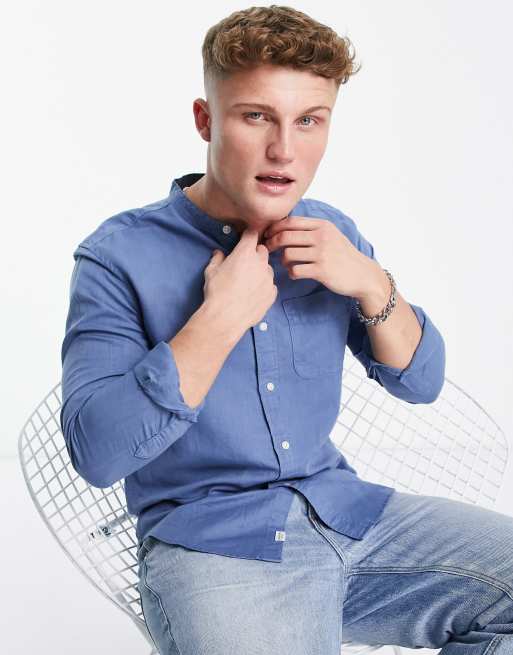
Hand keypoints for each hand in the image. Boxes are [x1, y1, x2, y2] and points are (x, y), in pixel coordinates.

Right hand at [203, 227, 277, 331]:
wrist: (226, 317)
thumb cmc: (216, 292)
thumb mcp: (211, 271)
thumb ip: (217, 259)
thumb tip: (219, 254)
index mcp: (245, 253)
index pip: (252, 234)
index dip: (248, 236)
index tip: (244, 240)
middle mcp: (260, 263)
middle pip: (262, 250)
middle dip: (255, 254)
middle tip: (244, 264)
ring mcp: (269, 279)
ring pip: (267, 268)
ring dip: (260, 271)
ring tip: (248, 283)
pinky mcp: (272, 293)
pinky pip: (270, 285)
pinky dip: (264, 287)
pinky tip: (253, 294)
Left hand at [263, 215, 382, 298]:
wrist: (362, 274)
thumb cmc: (343, 255)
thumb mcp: (331, 235)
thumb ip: (311, 229)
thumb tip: (283, 227)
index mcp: (322, 226)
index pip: (291, 222)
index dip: (274, 228)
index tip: (267, 235)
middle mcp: (322, 237)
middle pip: (285, 236)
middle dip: (272, 243)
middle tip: (268, 249)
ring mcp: (322, 254)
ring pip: (288, 254)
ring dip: (282, 260)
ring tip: (286, 264)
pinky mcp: (321, 271)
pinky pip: (295, 270)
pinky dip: (291, 273)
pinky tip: (295, 274)